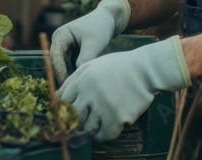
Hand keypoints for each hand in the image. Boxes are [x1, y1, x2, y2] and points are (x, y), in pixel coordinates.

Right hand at [50, 0, 129, 82]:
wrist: (107, 20)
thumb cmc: (99, 27)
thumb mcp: (94, 43)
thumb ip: (85, 58)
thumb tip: (77, 75)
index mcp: (61, 35)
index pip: (55, 55)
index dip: (59, 69)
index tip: (65, 81)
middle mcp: (59, 43)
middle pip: (57, 63)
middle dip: (63, 76)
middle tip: (69, 91)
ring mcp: (64, 50)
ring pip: (64, 68)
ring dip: (69, 76)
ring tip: (77, 88)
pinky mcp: (71, 55)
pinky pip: (71, 68)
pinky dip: (75, 74)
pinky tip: (82, 83)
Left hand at [57, 36, 190, 140]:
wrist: (146, 69)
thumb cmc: (119, 67)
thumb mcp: (93, 65)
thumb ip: (73, 79)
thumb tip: (56, 98)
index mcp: (82, 80)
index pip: (63, 103)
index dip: (65, 111)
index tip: (69, 116)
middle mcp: (89, 93)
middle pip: (73, 118)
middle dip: (76, 122)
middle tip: (83, 123)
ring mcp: (103, 105)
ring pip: (87, 128)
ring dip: (91, 129)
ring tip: (99, 124)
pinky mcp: (117, 116)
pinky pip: (104, 135)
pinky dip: (104, 135)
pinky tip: (108, 128)